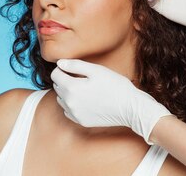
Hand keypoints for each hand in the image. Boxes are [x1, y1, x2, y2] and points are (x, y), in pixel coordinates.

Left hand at [50, 59, 171, 144]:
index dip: (62, 68)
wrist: (131, 108)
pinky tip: (84, 100)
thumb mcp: (96, 70)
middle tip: (80, 76)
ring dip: (66, 92)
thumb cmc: (116, 86)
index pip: (55, 75)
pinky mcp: (81, 121)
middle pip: (57, 87)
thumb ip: (75, 65)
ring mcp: (75, 114)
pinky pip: (68, 111)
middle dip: (64, 79)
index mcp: (71, 88)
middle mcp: (69, 103)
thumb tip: (60, 63)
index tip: (71, 67)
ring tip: (82, 88)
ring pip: (61, 99)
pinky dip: (72, 104)